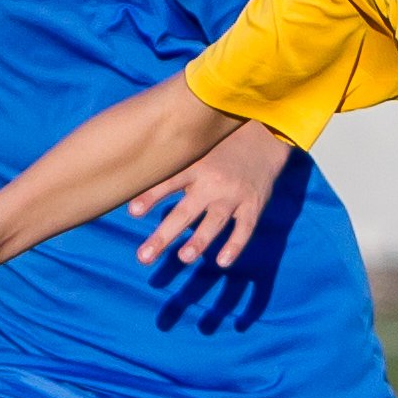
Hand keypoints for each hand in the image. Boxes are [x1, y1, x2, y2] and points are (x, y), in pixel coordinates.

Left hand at [128, 122, 289, 268]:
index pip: (169, 183)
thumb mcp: (198, 148)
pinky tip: (223, 262)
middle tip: (144, 257)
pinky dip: (235, 246)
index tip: (132, 211)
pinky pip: (245, 229)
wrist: (265, 135)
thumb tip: (140, 182)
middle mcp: (213, 182)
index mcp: (195, 167)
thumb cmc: (222, 145)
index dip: (151, 196)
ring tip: (183, 258)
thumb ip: (177, 167)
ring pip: (214, 222)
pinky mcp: (253, 205)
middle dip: (164, 236)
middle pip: (185, 213)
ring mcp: (234, 195)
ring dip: (199, 241)